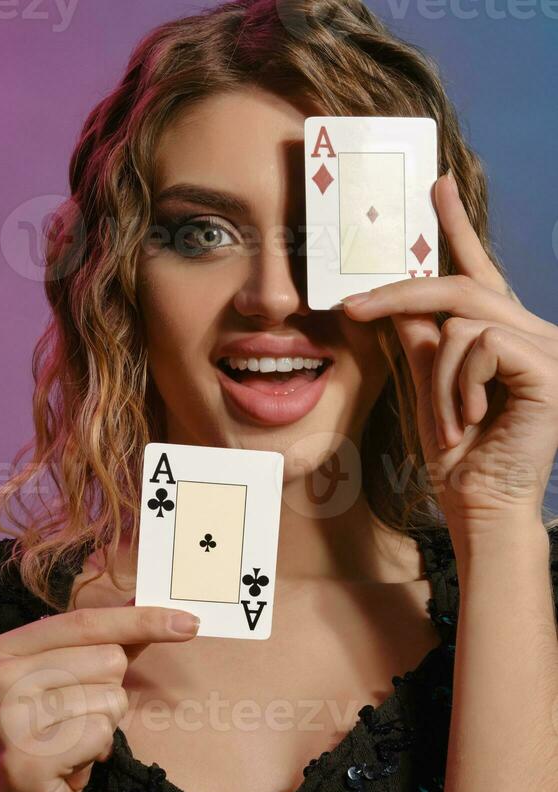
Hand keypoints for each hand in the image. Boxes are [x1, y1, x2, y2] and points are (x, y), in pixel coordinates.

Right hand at [0, 604, 199, 791]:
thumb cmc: (51, 748)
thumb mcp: (71, 686)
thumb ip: (106, 645)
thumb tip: (150, 606)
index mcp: (1, 650)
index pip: (86, 621)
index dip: (141, 619)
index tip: (189, 622)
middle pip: (107, 659)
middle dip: (108, 694)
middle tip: (73, 726)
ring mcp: (7, 718)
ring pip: (110, 697)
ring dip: (102, 728)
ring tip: (69, 748)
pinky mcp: (26, 759)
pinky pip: (101, 734)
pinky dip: (97, 753)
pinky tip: (69, 769)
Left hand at [342, 171, 557, 535]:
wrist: (481, 507)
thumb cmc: (457, 456)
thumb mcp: (429, 387)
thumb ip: (421, 341)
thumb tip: (398, 303)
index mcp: (506, 336)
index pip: (478, 272)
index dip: (457, 228)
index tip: (436, 186)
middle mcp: (534, 333)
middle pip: (461, 287)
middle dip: (400, 295)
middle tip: (350, 307)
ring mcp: (548, 349)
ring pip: (464, 320)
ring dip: (438, 377)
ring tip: (449, 421)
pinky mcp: (549, 368)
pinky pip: (480, 343)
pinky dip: (460, 384)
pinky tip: (471, 419)